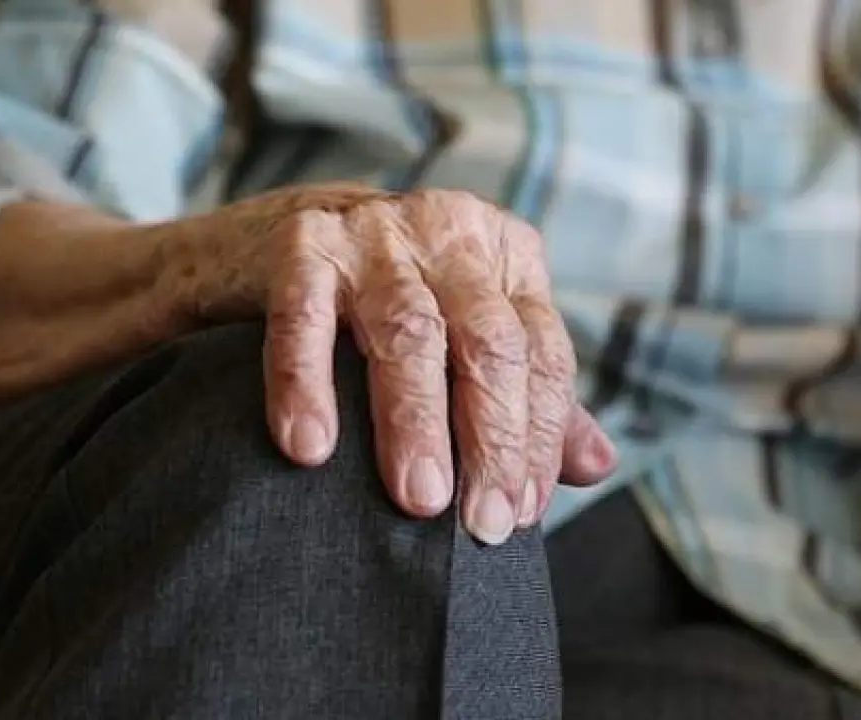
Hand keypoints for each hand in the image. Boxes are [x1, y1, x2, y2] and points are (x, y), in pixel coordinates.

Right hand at [0, 186, 615, 543]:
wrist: (262, 249)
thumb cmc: (382, 310)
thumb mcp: (464, 339)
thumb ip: (527, 398)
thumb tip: (599, 466)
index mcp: (505, 255)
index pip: (541, 352)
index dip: (535, 437)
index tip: (520, 512)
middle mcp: (449, 231)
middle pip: (487, 342)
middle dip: (489, 439)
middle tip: (480, 523)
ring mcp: (374, 231)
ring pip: (409, 331)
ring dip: (414, 420)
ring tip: (418, 499)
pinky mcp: (299, 239)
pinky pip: (304, 316)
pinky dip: (307, 383)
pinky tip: (309, 448)